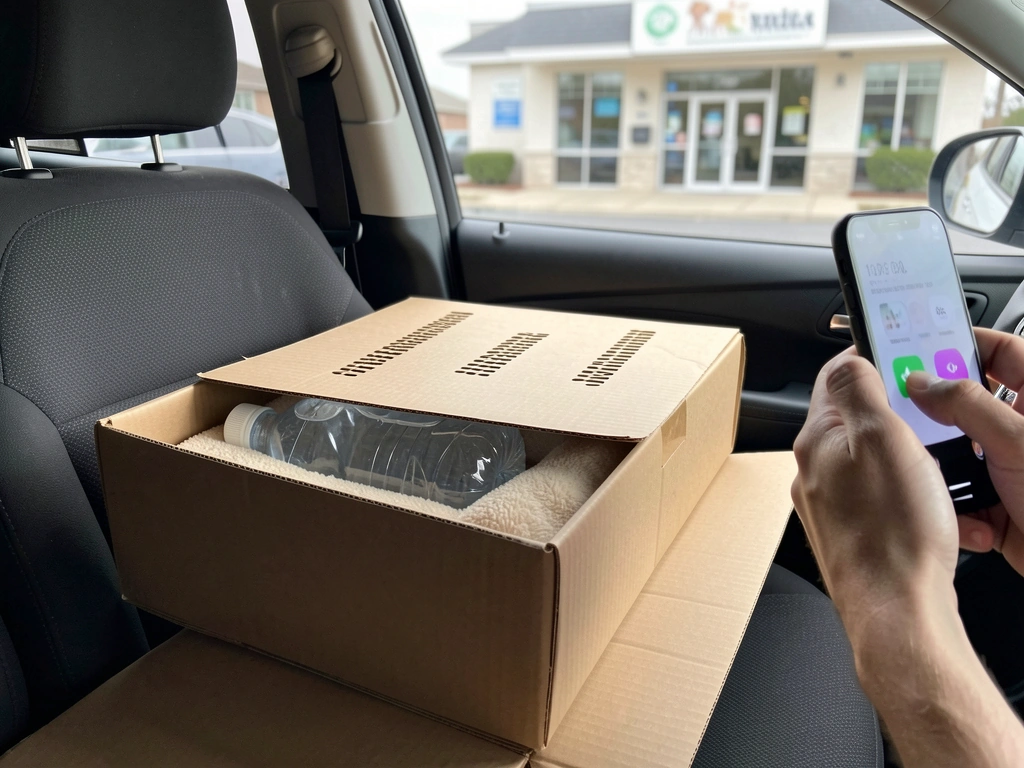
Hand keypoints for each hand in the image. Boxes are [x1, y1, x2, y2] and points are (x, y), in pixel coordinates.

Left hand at [791, 349, 959, 644]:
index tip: (901, 357)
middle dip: (892, 413)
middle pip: (851, 419)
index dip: (870, 360)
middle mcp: (812, 471)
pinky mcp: (847, 533)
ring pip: (866, 460)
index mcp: (817, 440)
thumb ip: (859, 390)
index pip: (834, 377)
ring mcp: (827, 505)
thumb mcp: (883, 439)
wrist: (896, 611)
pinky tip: (924, 505)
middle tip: (927, 416)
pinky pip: (875, 497)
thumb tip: (848, 359)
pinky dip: (902, 492)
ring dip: (901, 455)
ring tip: (932, 466)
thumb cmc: (894, 532)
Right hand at [907, 327, 1023, 575]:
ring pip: (958, 451)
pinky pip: (961, 494)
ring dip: (943, 464)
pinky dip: (953, 504)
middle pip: (969, 403)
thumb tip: (922, 380)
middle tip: (905, 405)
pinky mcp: (1000, 504)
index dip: (964, 344)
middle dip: (937, 410)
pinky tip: (955, 509)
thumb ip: (967, 404)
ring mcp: (1012, 468)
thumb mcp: (1017, 440)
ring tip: (928, 466)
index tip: (922, 346)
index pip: (1002, 353)